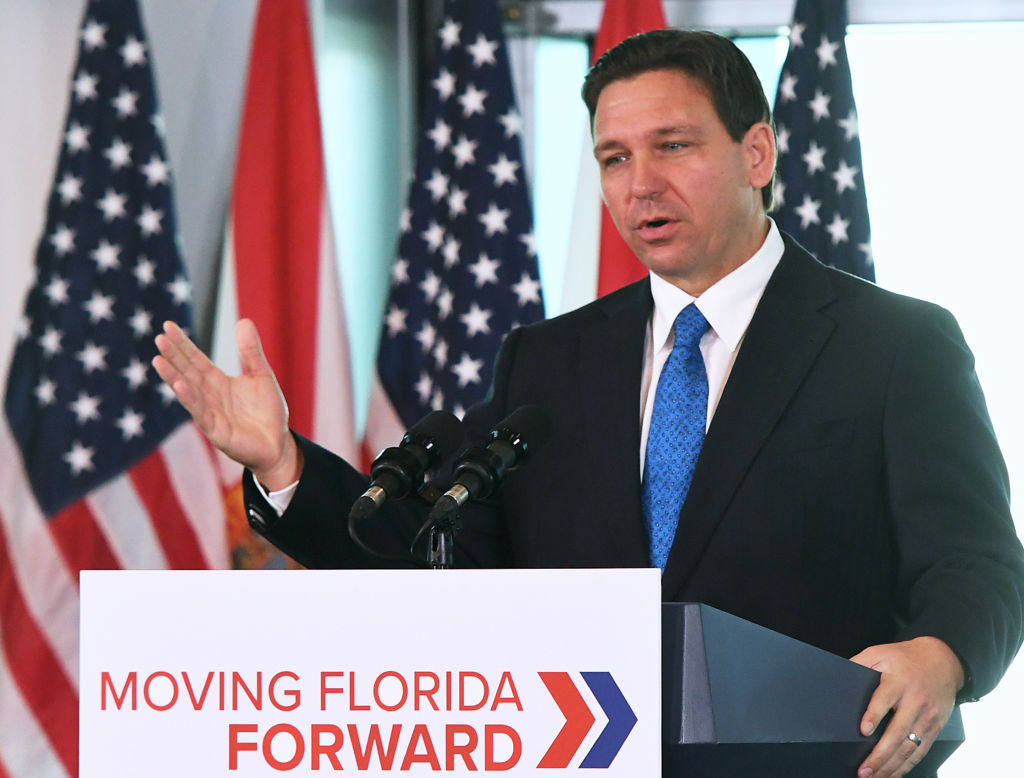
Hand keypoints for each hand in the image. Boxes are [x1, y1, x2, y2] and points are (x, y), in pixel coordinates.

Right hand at [153, 319, 301, 489]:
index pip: (195, 359)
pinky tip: (178, 385)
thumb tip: (244, 320)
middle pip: (188, 372)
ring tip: (159, 360)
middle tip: (159, 338)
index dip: (183, 344)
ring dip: (173, 377)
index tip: (168, 326)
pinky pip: (200, 412)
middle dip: (174, 356)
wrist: (278, 444)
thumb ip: (251, 352)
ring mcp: (210, 413)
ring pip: (188, 391)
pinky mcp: (216, 430)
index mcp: (218, 382)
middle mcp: (209, 395)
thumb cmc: (268, 412)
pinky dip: (189, 399)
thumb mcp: (262, 376)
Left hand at [851, 636, 963, 777]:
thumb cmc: (905, 658)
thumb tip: (837, 676)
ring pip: (909, 747)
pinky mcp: (935, 726)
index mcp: (898, 680)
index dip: (874, 714)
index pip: (884, 699)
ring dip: (891, 765)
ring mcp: (927, 716)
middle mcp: (915, 700)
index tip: (863, 730)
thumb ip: (859, 663)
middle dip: (880, 754)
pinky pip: (921, 751)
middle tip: (863, 769)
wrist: (942, 660)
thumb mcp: (880, 653)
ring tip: (873, 776)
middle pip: (898, 731)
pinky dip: (907, 766)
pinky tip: (893, 774)